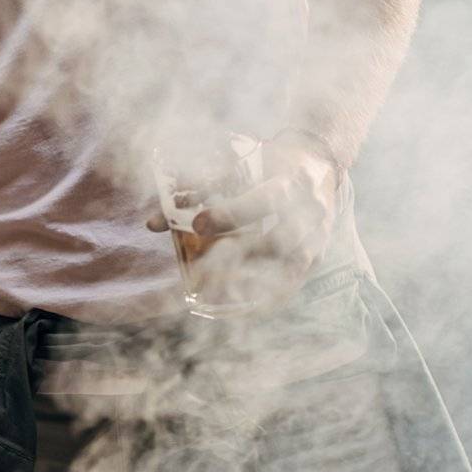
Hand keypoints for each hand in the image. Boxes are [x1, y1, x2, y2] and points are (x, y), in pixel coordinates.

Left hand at [146, 136, 340, 301]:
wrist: (320, 164)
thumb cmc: (271, 163)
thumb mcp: (242, 163)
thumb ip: (198, 190)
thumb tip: (152, 224)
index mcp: (290, 179)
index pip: (264, 199)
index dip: (231, 214)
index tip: (198, 225)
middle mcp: (310, 209)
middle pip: (276, 237)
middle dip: (236, 254)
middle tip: (200, 270)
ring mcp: (317, 235)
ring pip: (287, 263)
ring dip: (251, 279)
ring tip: (214, 292)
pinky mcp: (317, 255)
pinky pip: (294, 282)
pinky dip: (268, 298)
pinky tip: (241, 308)